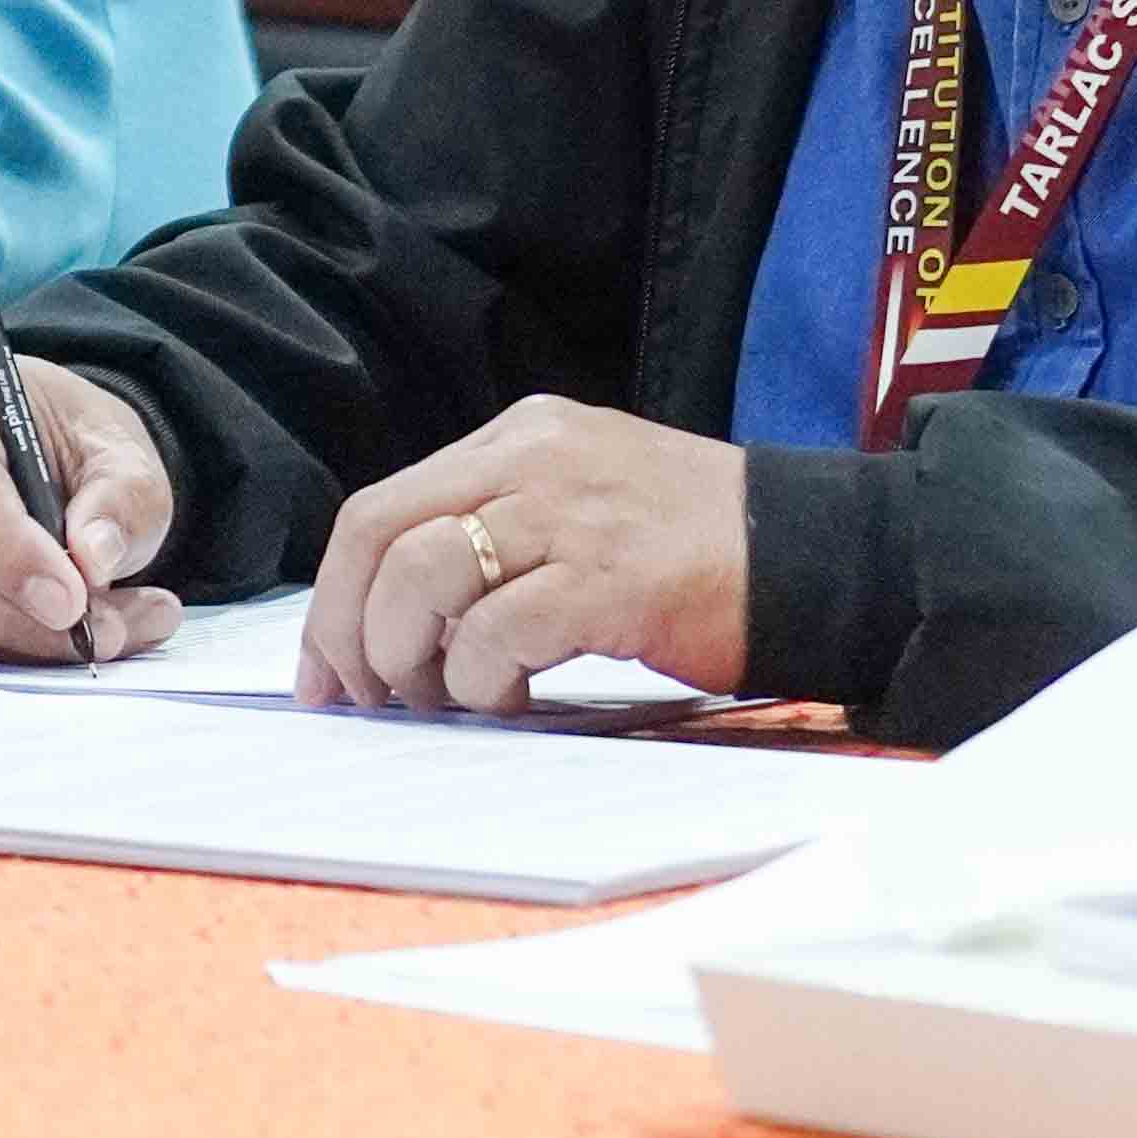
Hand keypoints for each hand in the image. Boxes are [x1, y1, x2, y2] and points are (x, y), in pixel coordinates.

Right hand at [0, 354, 176, 661]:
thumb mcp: (120, 448)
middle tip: (107, 633)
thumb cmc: (72, 438)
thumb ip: (121, 494)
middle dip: (20, 613)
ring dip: (25, 639)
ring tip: (118, 631)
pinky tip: (75, 641)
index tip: (70, 601)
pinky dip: (12, 649)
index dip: (10, 549)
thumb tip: (93, 557)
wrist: (48, 452)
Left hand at [304, 397, 747, 712]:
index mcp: (521, 438)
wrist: (808, 556)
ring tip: (448, 699)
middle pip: (380, 537)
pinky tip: (512, 697)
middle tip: (366, 698)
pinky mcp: (608, 578)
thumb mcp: (581, 500)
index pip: (381, 507)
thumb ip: (496, 532)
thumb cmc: (693, 548)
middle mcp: (534, 460)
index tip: (328, 670)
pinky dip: (484, 680)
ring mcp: (570, 514)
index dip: (335, 598)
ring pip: (424, 578)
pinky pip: (499, 632)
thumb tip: (398, 621)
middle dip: (349, 632)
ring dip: (412, 659)